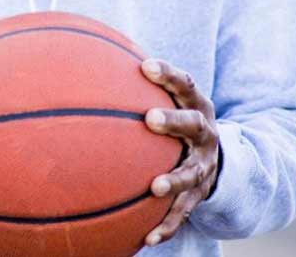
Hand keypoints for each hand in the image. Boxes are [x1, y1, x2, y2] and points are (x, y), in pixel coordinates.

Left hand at [140, 58, 221, 246]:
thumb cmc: (173, 120)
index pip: (185, 84)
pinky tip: (146, 239)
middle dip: (173, 121)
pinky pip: (182, 213)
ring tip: (155, 187)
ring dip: (173, 180)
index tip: (145, 65)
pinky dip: (165, 226)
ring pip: (190, 173)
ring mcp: (203, 166)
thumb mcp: (165, 98)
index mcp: (195, 105)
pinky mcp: (199, 196)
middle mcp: (203, 134)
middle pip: (193, 125)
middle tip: (150, 119)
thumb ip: (131, 83)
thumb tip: (76, 57)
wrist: (218, 161)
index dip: (168, 73)